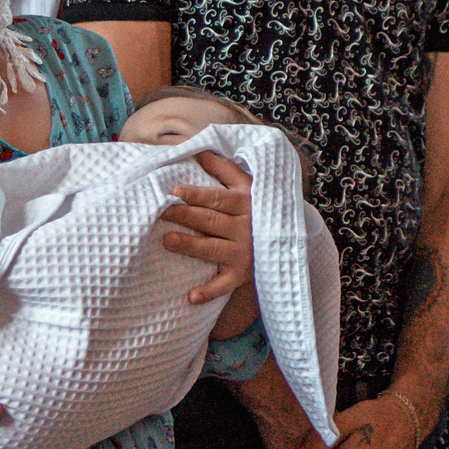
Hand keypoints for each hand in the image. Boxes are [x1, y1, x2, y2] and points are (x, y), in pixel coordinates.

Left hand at [164, 152, 253, 303]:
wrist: (287, 242)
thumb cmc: (259, 209)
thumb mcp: (249, 186)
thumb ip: (226, 169)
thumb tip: (200, 151)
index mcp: (246, 205)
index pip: (217, 198)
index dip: (195, 194)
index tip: (173, 191)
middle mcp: (245, 229)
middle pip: (210, 221)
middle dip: (184, 216)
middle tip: (161, 211)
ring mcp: (243, 254)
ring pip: (212, 249)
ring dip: (190, 246)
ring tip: (167, 240)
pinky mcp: (241, 275)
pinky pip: (223, 285)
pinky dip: (208, 292)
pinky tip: (191, 296)